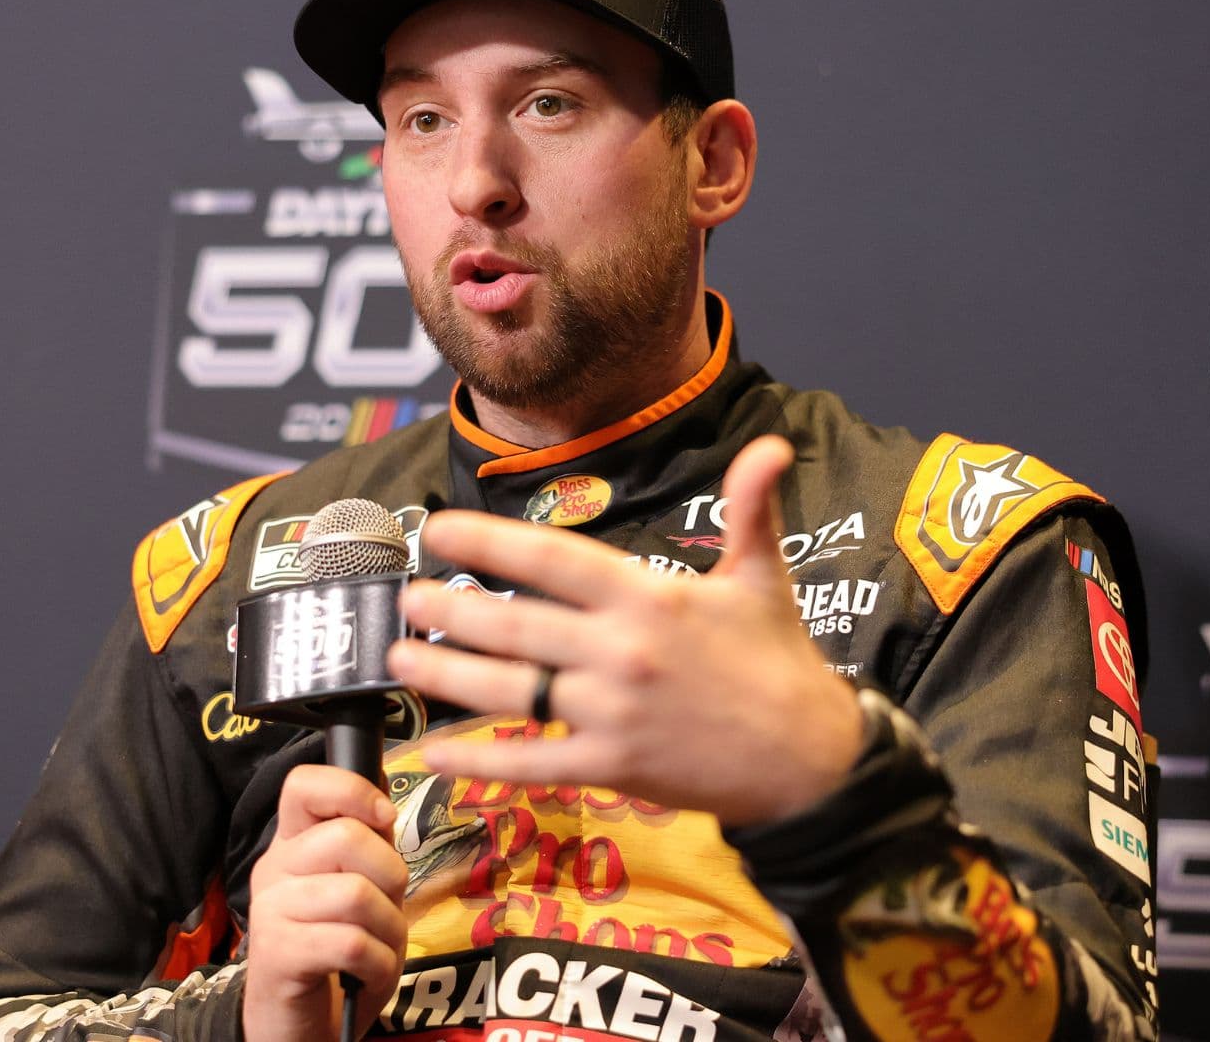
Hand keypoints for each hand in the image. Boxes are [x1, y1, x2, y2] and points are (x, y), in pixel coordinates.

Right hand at [243, 766, 408, 1041]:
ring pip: (356, 894)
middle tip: (386, 906)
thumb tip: (382, 791)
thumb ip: (368, 846)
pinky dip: (379, 964)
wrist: (300, 1023)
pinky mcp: (277, 954)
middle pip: (347, 837)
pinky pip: (351, 944)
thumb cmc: (337, 952)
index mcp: (293, 845)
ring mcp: (270, 911)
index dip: (352, 790)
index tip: (383, 818)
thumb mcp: (360, 890)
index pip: (304, 784)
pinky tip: (368, 973)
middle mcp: (274, 869)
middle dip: (391, 874)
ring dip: (389, 928)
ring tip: (379, 947)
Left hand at [386, 435, 863, 826]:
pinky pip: (530, 762)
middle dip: (449, 608)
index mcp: (648, 596)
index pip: (549, 558)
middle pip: (512, 623)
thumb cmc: (780, 663)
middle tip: (407, 597)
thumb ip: (752, 507)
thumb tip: (772, 445)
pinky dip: (476, 760)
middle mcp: (621, 651)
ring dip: (445, 673)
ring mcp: (611, 711)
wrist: (810, 759)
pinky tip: (432, 752)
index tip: (440, 530)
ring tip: (400, 657)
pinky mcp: (611, 765)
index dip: (486, 541)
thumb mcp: (764, 576)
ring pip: (508, 690)